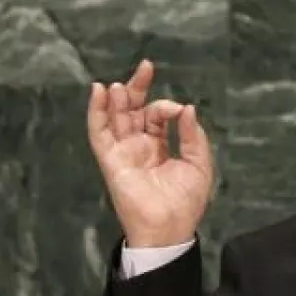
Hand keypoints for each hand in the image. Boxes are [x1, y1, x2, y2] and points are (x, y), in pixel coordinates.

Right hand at [86, 59, 213, 247]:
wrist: (171, 229)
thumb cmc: (186, 203)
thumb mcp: (198, 164)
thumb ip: (192, 136)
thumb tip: (188, 109)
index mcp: (158, 147)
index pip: (157, 116)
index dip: (167, 107)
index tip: (180, 110)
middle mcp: (138, 146)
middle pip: (132, 109)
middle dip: (138, 87)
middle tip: (146, 67)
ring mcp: (123, 152)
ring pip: (114, 118)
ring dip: (118, 98)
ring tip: (124, 83)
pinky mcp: (111, 161)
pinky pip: (99, 133)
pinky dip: (97, 112)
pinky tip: (100, 93)